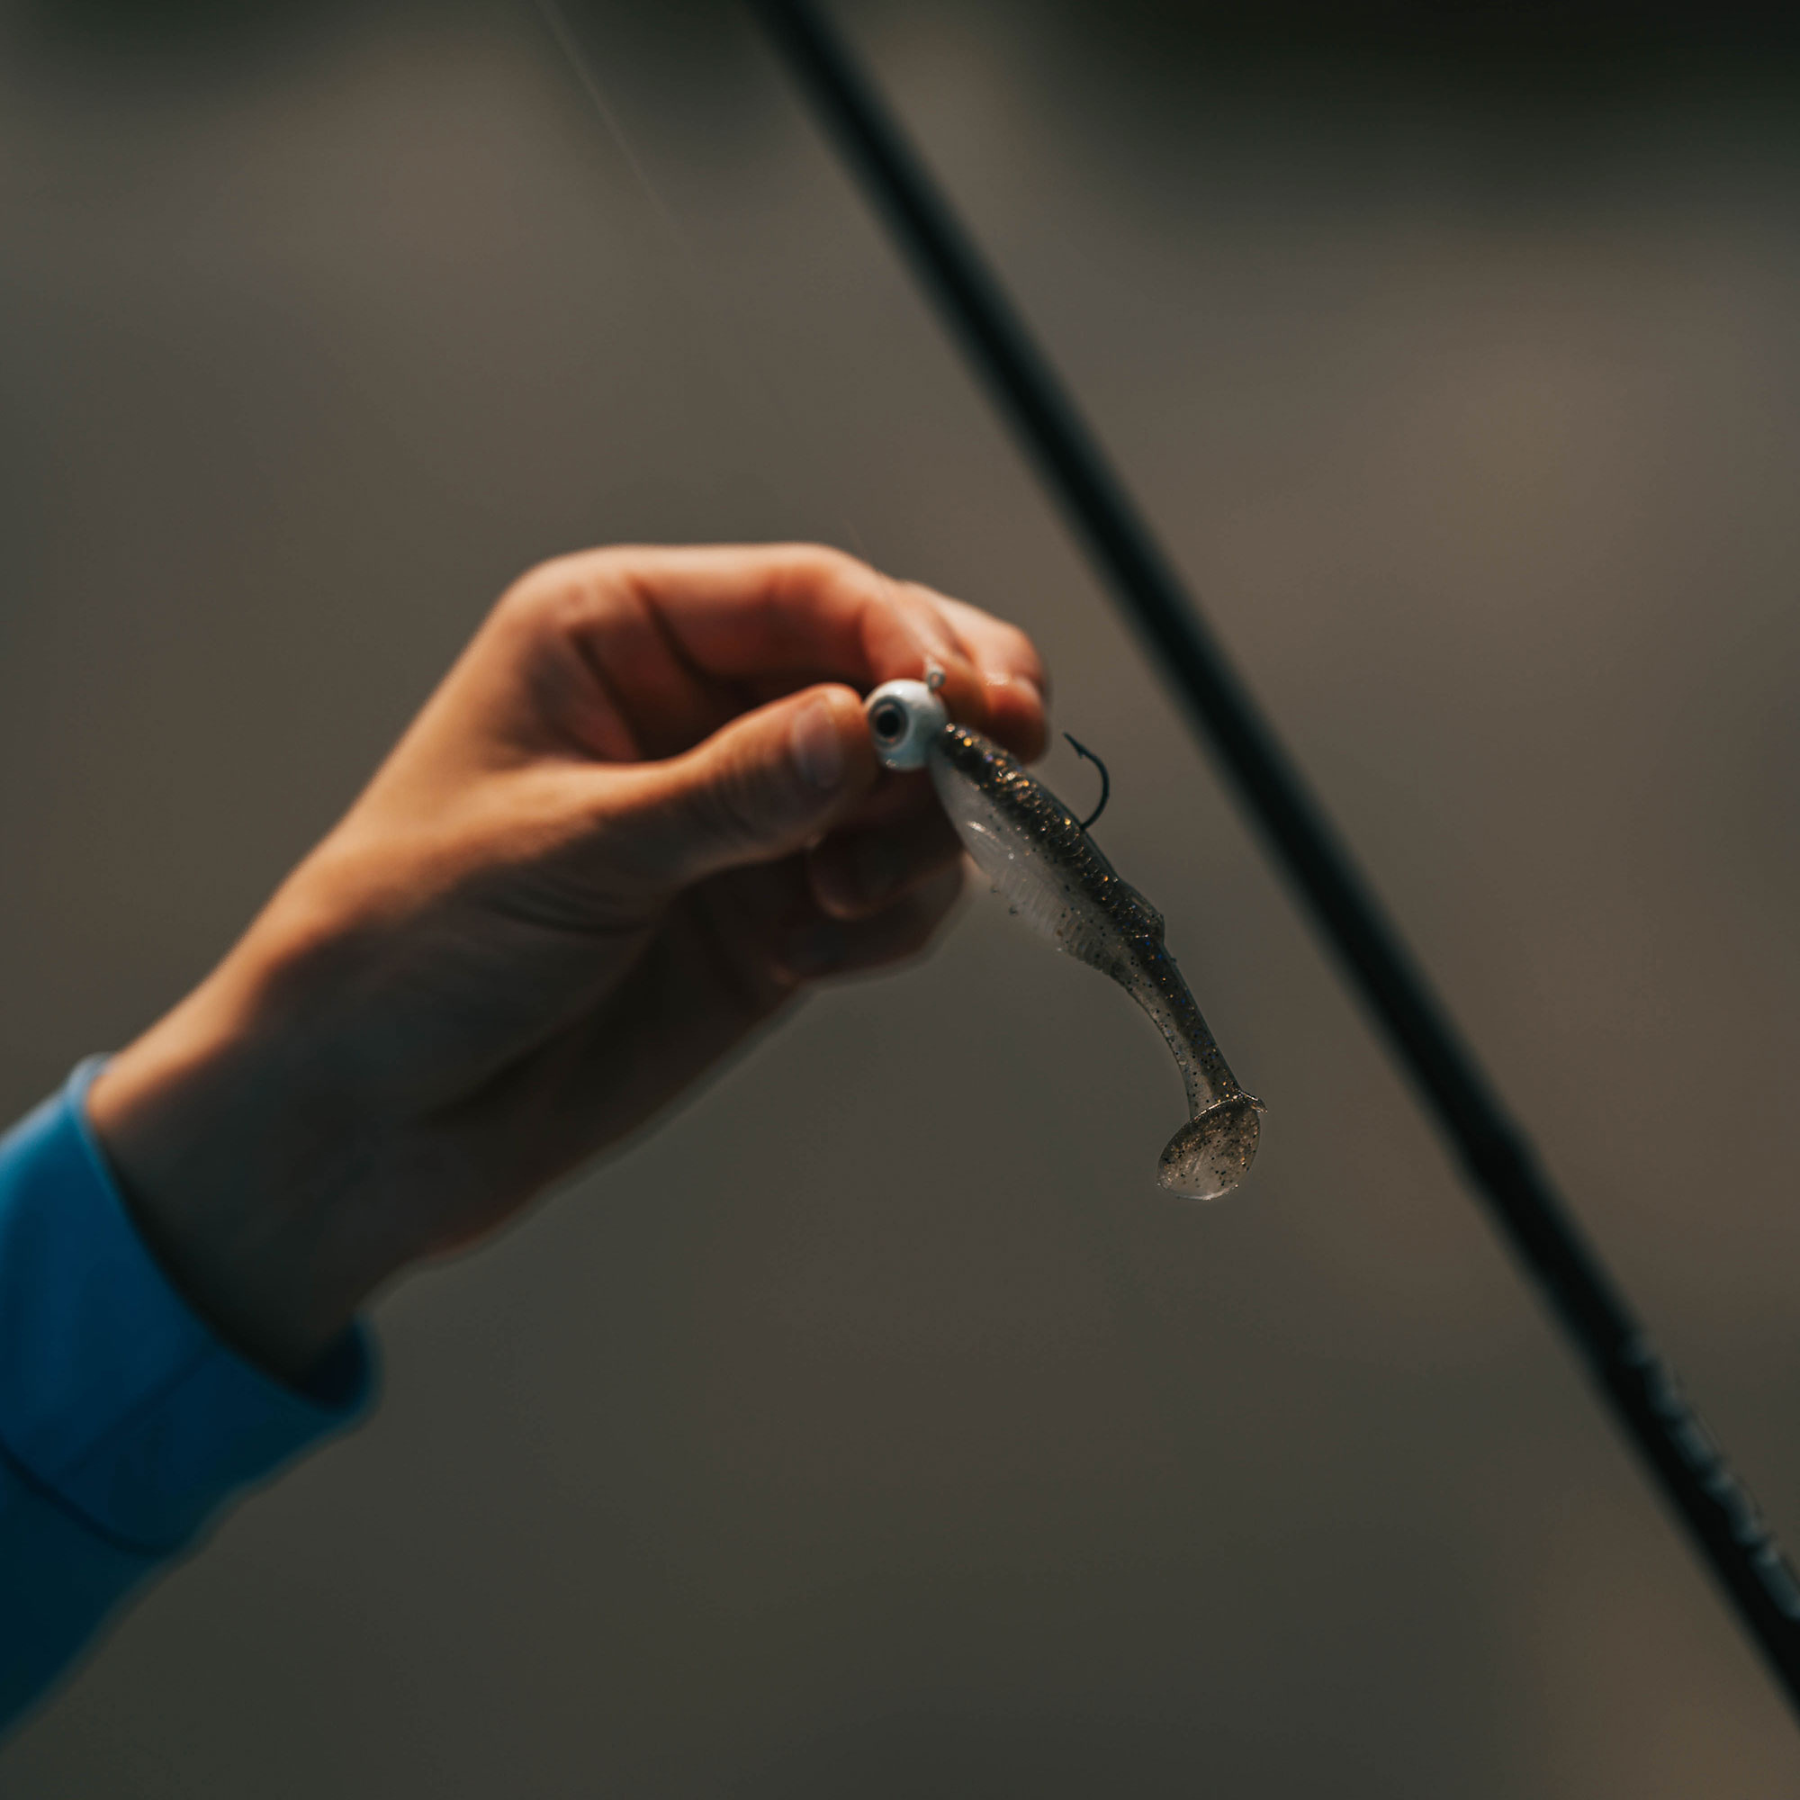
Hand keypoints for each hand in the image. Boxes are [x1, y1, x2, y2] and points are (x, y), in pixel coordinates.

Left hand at [86, 545, 1046, 1380]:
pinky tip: (815, 953)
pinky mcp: (775, 908)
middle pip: (885, 668)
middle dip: (949, 721)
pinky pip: (892, 885)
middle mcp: (698, 706)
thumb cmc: (412, 943)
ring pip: (910, 782)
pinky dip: (892, 916)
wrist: (376, 1116)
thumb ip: (731, 790)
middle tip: (998, 771)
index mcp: (622, 633)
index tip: (966, 710)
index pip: (807, 593)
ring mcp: (747, 812)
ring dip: (920, 835)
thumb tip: (873, 725)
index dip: (903, 639)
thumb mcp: (569, 849)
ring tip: (844, 899)